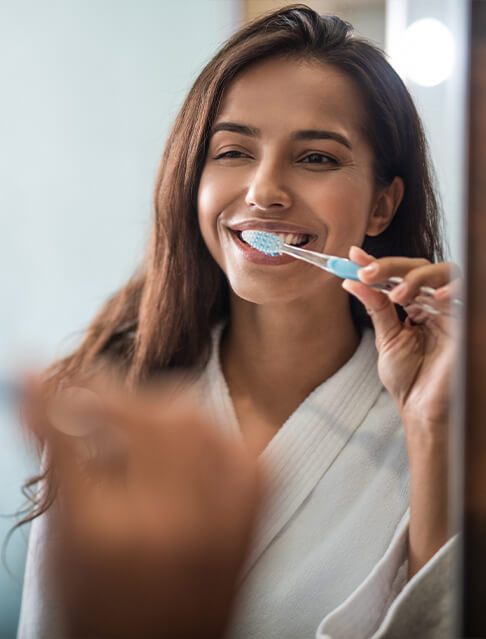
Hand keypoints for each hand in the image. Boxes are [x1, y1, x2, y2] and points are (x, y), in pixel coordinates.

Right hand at [23, 374, 260, 638]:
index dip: (48, 397)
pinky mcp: (252, 513)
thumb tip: (39, 398)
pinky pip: (240, 443)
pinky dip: (210, 429)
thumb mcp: (64, 544)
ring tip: (133, 414)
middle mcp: (171, 522)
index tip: (31, 373)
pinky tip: (184, 436)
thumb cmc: (103, 610)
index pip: (71, 437)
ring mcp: (222, 517)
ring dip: (156, 404)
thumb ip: (58, 466)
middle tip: (90, 391)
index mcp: (106, 535)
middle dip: (109, 392)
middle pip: (143, 417)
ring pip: (193, 419)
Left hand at [342, 245, 460, 437]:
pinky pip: (465, 295)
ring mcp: (452, 310)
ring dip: (417, 277)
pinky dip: (451, 290)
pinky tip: (434, 297)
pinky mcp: (466, 321)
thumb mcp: (386, 338)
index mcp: (415, 305)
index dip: (378, 263)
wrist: (421, 408)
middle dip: (391, 266)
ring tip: (397, 294)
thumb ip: (375, 307)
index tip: (354, 256)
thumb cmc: (408, 378)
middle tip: (367, 273)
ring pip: (444, 272)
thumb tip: (352, 281)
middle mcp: (434, 303)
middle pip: (420, 267)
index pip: (399, 275)